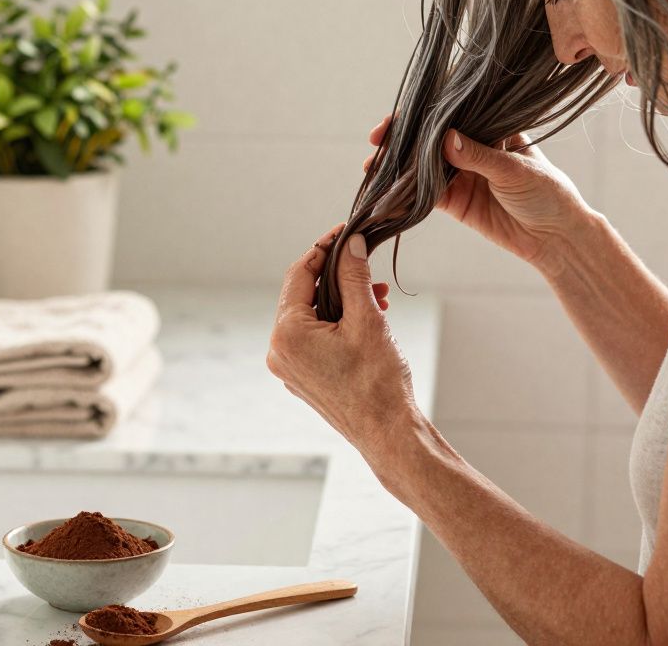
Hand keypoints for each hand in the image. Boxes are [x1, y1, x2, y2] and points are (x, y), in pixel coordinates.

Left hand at [266, 222, 419, 458]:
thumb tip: (350, 244)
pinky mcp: (303, 379)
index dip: (323, 249)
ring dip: (341, 302)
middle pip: (303, 296)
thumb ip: (354, 276)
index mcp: (287, 333)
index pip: (299, 275)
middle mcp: (279, 351)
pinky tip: (367, 320)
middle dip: (337, 278)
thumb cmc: (378, 382)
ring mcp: (289, 368)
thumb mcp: (368, 319)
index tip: (344, 233)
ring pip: (311, 318)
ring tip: (377, 298)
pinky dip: (337, 324)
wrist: (388, 434)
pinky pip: (314, 340)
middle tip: (366, 266)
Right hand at [362, 113, 595, 271]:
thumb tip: (445, 139)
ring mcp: (461, 174)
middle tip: (378, 141)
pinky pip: (424, 196)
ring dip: (397, 167)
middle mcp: (472, 146)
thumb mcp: (515, 170)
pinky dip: (404, 196)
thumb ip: (479, 156)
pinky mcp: (454, 201)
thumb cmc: (548, 193)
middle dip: (402, 138)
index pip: (453, 112)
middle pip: (430, 138)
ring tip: (373, 167)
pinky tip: (385, 194)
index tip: (400, 117)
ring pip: (422, 166)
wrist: (556, 238)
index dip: (424, 112)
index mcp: (492, 127)